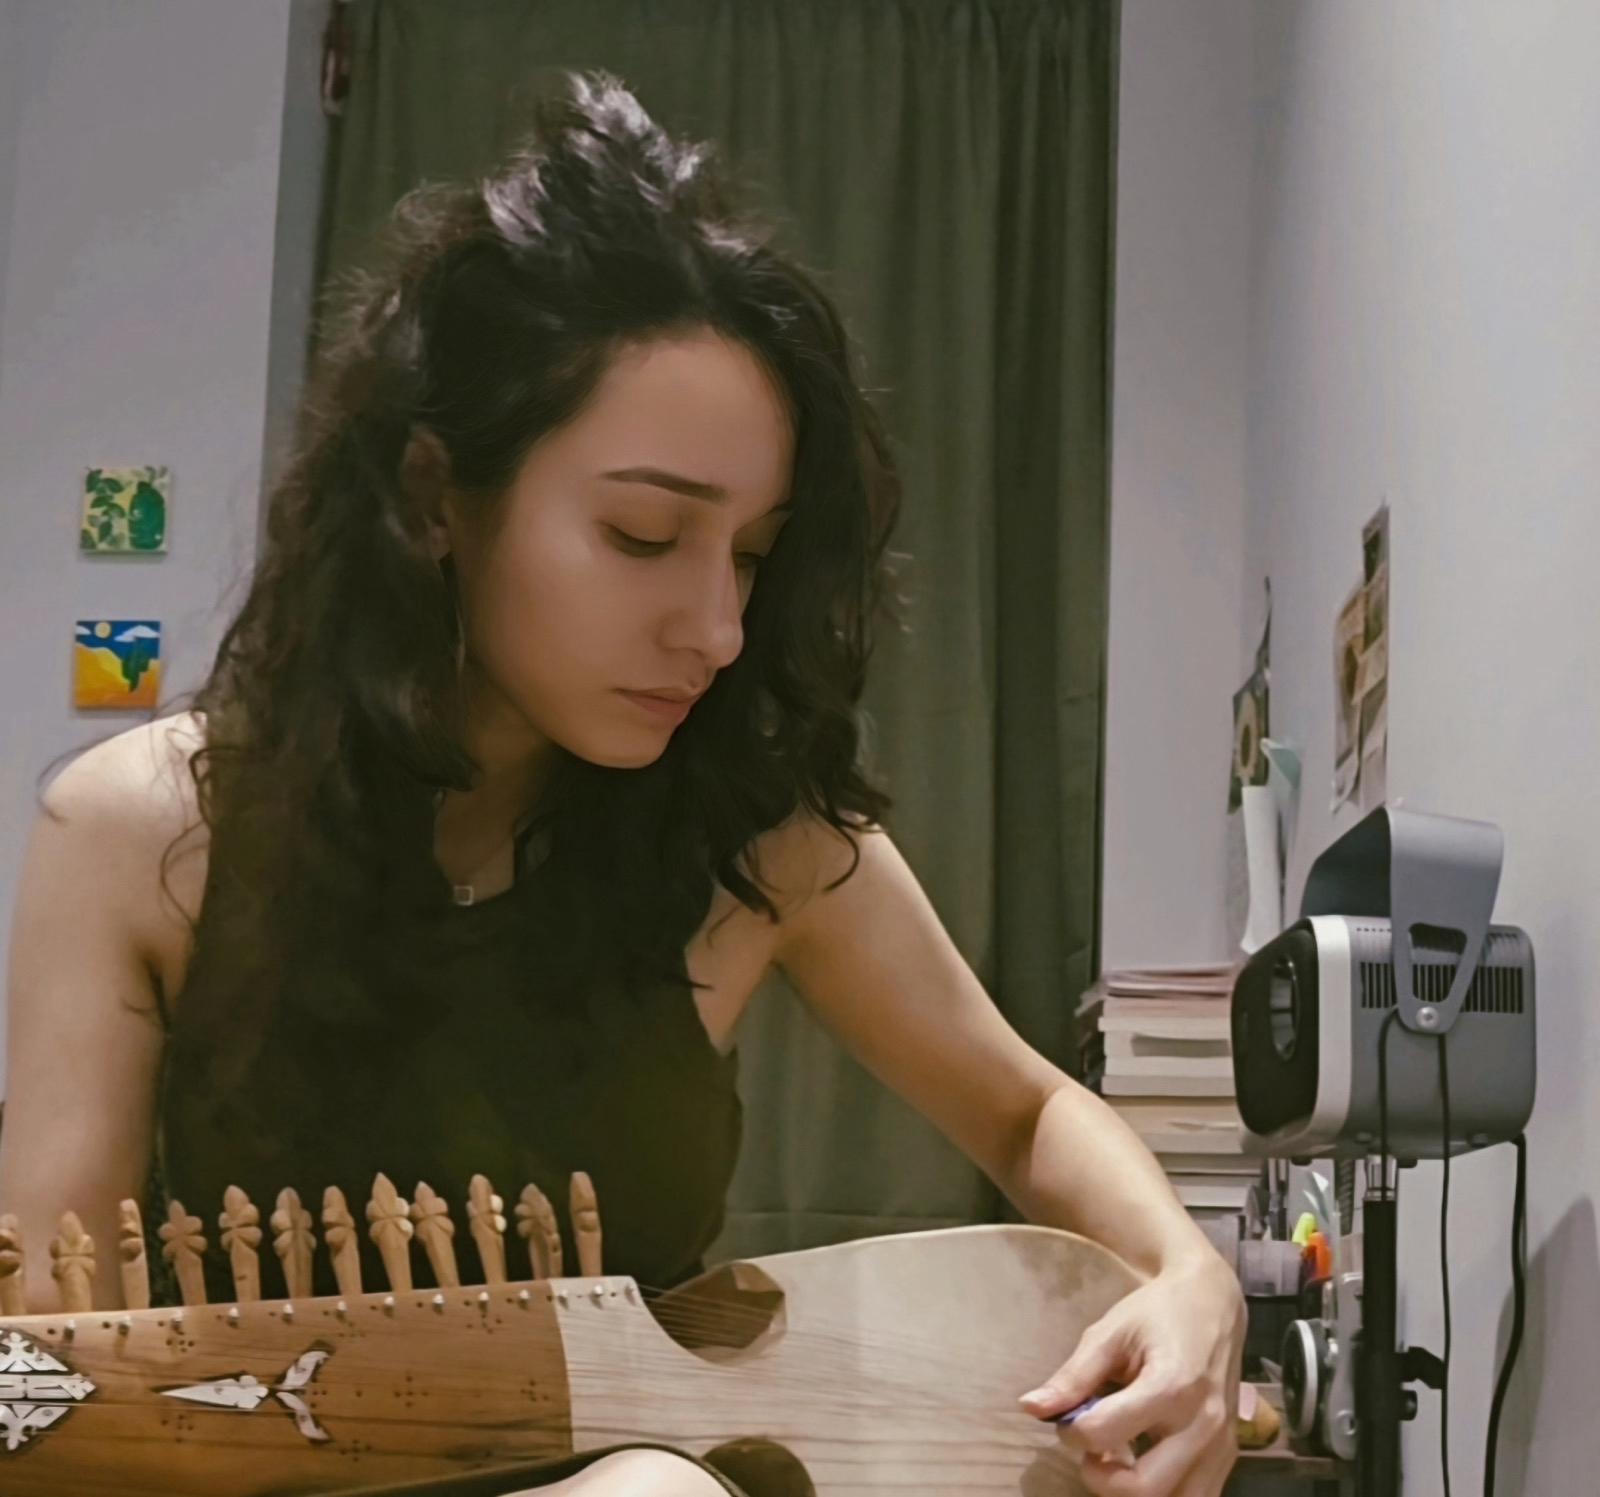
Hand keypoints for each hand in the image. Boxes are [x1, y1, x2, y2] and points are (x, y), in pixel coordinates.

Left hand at [1017, 1254, 1245, 1496]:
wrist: (1212, 1302)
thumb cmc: (1156, 1312)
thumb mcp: (1109, 1333)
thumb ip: (1073, 1376)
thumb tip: (1030, 1408)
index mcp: (1170, 1385)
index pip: (1105, 1433)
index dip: (1071, 1432)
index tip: (1066, 1419)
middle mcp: (1201, 1423)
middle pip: (1144, 1488)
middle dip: (1101, 1478)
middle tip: (1089, 1451)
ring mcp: (1221, 1445)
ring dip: (1134, 1493)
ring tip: (1117, 1461)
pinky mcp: (1230, 1456)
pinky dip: (1164, 1493)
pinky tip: (1145, 1465)